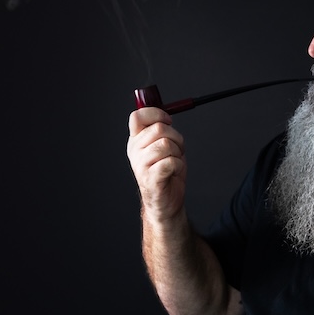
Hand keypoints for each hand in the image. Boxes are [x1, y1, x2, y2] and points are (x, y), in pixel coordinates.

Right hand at [127, 106, 187, 224]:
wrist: (166, 202)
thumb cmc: (166, 172)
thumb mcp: (162, 146)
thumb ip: (161, 129)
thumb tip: (166, 112)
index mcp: (135, 140)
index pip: (137, 116)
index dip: (156, 114)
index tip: (168, 121)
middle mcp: (134, 151)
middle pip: (158, 129)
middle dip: (176, 137)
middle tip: (177, 149)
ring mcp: (140, 165)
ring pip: (166, 144)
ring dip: (178, 153)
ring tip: (174, 162)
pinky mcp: (150, 179)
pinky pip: (170, 162)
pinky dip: (178, 166)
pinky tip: (174, 172)